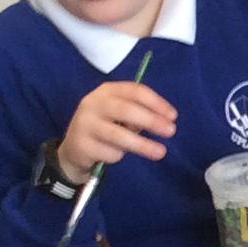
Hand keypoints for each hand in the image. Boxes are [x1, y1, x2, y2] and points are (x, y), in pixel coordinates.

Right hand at [56, 78, 178, 181]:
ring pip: (118, 134)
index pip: (134, 91)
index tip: (173, 115)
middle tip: (171, 131)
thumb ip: (139, 114)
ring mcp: (85, 123)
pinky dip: (119, 155)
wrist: (74, 148)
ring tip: (161, 152)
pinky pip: (109, 151)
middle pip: (126, 109)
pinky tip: (117, 154)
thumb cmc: (105, 127)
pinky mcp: (81, 144)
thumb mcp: (121, 116)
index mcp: (106, 91)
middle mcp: (93, 103)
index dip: (156, 102)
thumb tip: (165, 120)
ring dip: (142, 144)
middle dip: (151, 120)